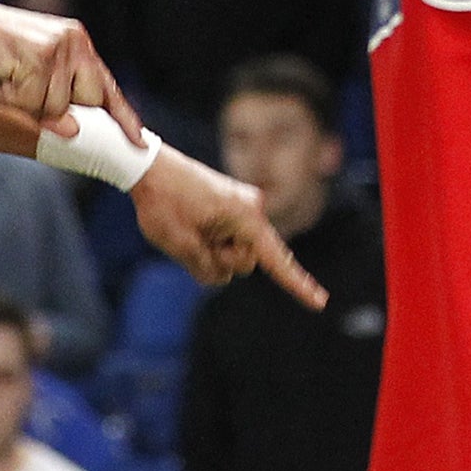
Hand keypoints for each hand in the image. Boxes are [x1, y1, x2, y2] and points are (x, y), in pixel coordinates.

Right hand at [0, 0, 143, 140]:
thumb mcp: (22, 85)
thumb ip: (51, 107)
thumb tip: (73, 130)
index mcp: (76, 44)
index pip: (105, 86)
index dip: (123, 116)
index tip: (140, 141)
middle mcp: (75, 42)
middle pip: (84, 103)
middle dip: (54, 108)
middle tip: (18, 82)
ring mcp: (59, 48)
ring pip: (54, 108)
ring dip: (24, 103)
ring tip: (3, 74)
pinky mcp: (40, 57)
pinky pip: (32, 103)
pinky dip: (10, 98)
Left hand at [129, 148, 327, 307]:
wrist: (149, 168)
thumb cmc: (163, 204)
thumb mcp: (180, 246)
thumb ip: (209, 268)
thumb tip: (226, 272)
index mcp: (244, 217)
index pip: (276, 260)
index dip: (298, 285)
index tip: (320, 303)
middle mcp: (251, 210)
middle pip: (247, 261)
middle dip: (220, 260)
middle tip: (191, 239)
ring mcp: (243, 206)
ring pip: (234, 251)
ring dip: (211, 250)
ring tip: (188, 228)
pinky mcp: (232, 206)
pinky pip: (228, 238)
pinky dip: (211, 241)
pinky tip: (192, 225)